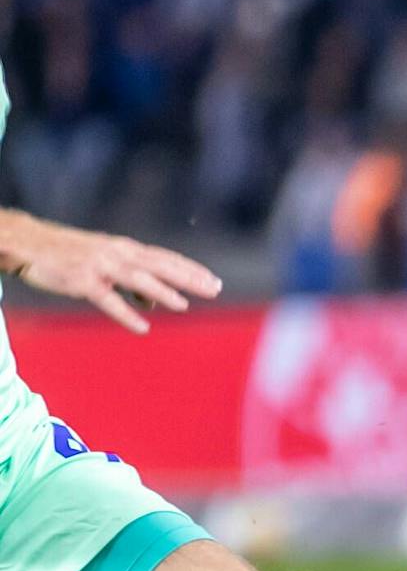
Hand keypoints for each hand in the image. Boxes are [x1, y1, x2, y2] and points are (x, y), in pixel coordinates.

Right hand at [3, 216, 220, 332]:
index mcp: (124, 249)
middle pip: (160, 266)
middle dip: (189, 278)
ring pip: (138, 279)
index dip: (191, 269)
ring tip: (184, 305)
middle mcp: (117, 254)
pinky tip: (142, 327)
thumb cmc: (69, 254)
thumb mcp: (105, 261)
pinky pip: (107, 299)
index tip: (214, 280)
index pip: (165, 258)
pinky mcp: (81, 281)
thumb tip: (156, 303)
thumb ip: (131, 280)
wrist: (28, 243)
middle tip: (214, 290)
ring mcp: (100, 266)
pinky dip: (126, 313)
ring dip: (162, 292)